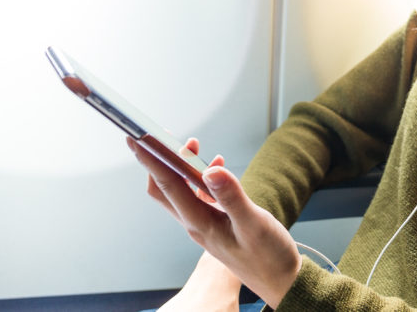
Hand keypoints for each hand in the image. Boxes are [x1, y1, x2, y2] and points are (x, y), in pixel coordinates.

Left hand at [129, 137, 301, 308]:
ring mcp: (204, 224)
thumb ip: (232, 197)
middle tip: (162, 136)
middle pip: (165, 188)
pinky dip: (203, 177)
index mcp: (200, 223)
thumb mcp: (254, 224)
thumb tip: (211, 170)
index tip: (136, 139)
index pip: (168, 186)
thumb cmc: (268, 257)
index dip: (150, 160)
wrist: (280, 280)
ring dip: (182, 167)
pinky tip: (216, 167)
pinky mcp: (216, 223)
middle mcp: (196, 223)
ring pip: (181, 191)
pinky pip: (199, 196)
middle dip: (159, 160)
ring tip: (192, 145)